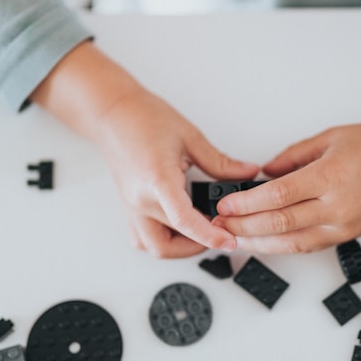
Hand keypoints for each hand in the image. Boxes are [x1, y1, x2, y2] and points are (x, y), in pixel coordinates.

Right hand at [95, 87, 258, 256]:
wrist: (113, 113)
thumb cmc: (144, 119)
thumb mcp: (190, 137)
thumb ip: (220, 162)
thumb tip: (247, 173)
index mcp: (158, 181)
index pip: (184, 221)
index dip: (210, 236)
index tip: (229, 241)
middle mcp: (141, 200)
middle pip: (171, 242)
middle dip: (199, 244)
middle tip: (221, 232)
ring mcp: (132, 206)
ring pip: (154, 247)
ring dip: (179, 248)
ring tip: (201, 230)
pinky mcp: (130, 207)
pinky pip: (143, 238)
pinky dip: (163, 240)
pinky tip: (179, 227)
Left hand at [213, 111, 360, 253]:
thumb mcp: (331, 137)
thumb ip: (293, 157)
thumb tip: (264, 172)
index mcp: (330, 176)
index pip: (278, 195)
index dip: (247, 203)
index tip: (226, 204)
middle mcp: (337, 206)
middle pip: (280, 223)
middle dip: (244, 226)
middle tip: (220, 224)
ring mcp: (344, 225)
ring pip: (292, 242)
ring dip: (259, 243)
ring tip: (233, 239)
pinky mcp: (349, 236)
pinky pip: (310, 246)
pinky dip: (283, 246)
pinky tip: (264, 244)